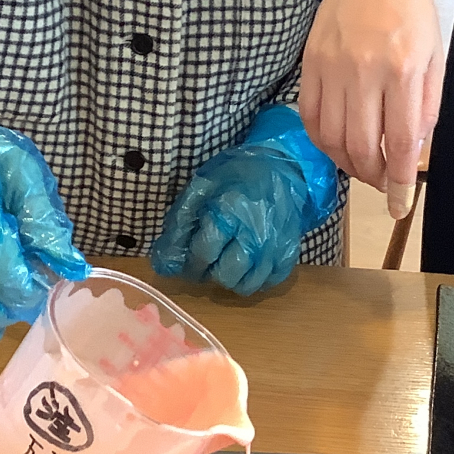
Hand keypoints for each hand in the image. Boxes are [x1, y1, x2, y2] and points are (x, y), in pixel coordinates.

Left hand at [151, 106, 334, 294]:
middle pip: (226, 275)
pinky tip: (247, 266)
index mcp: (228, 213)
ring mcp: (275, 247)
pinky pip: (270, 282)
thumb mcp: (202, 188)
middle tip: (207, 263)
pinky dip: (255, 280)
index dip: (191, 264)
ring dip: (231, 280)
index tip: (189, 262)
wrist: (283, 168)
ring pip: (248, 285)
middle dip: (210, 274)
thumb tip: (163, 262)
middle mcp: (254, 235)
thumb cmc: (237, 175)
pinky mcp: (290, 253)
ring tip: (226, 265)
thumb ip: (180, 223)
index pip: (203, 254)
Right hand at [300, 0, 439, 218]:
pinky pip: (309, 116)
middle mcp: (365, 71)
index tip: (401, 207)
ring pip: (330, 138)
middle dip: (374, 178)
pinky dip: (321, 140)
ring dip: (347, 164)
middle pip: (361, 147)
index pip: (401, 143)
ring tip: (363, 166)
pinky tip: (336, 144)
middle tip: (384, 185)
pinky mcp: (310, 61)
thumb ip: (426, 106)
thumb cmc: (412, 8)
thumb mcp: (435, 57)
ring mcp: (332, 67)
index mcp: (404, 70)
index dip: (400, 183)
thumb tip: (413, 152)